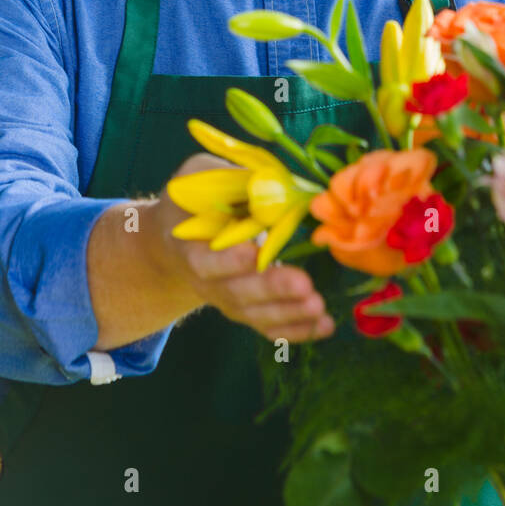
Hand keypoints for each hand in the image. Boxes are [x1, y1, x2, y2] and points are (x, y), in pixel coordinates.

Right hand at [151, 152, 334, 343]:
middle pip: (238, 293)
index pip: (205, 262)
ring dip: (289, 313)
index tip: (254, 254)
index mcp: (190, 247)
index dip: (228, 261)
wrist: (178, 238)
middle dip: (272, 289)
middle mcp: (207, 282)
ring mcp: (228, 299)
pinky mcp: (249, 309)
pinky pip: (271, 326)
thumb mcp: (200, 176)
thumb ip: (230, 179)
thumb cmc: (194, 201)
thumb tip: (272, 183)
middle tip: (304, 285)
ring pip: (257, 314)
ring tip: (318, 307)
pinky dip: (298, 329)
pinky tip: (325, 325)